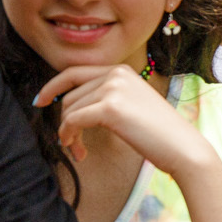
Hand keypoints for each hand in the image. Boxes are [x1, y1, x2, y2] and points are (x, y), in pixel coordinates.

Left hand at [34, 67, 216, 179]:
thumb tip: (71, 106)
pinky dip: (69, 136)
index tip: (39, 100)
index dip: (53, 86)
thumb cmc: (160, 134)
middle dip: (64, 122)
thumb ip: (107, 97)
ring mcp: (113, 88)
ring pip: (69, 110)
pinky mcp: (110, 107)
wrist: (183, 147)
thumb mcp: (133, 105)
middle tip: (70, 144)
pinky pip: (73, 120)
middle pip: (70, 96)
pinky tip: (78, 150)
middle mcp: (116, 74)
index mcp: (121, 70)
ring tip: (78, 151)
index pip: (75, 72)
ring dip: (68, 134)